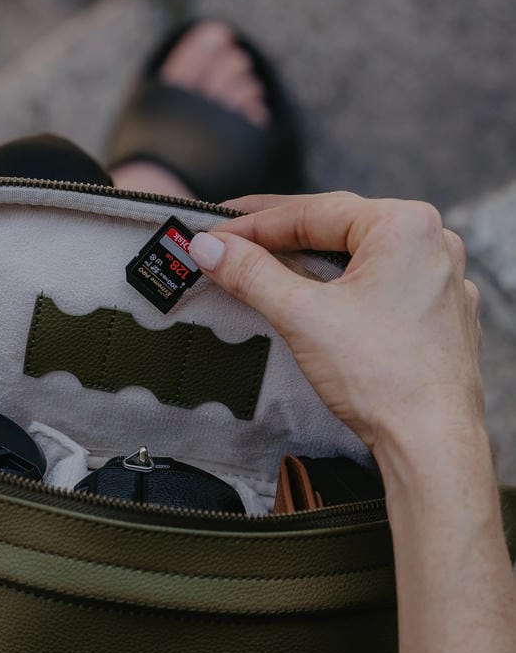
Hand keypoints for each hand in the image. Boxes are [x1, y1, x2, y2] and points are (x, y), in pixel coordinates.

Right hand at [187, 192, 484, 453]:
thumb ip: (252, 275)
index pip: (314, 212)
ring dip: (315, 267)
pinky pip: (385, 291)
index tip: (217, 236)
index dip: (256, 224)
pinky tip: (323, 309)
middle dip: (284, 241)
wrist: (430, 441)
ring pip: (363, 262)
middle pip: (340, 232)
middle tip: (235, 246)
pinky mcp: (441, 319)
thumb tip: (210, 248)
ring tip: (269, 273)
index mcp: (406, 225)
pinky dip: (347, 294)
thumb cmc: (382, 377)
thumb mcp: (301, 316)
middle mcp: (433, 244)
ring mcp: (441, 282)